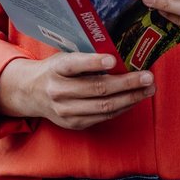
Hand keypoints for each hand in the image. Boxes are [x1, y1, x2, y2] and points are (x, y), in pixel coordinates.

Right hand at [0, 52, 154, 129]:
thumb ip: (85, 57)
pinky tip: (135, 99)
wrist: (31, 93)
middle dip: (127, 83)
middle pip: (97, 89)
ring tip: (148, 89)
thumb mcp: (64, 57)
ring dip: (131, 98)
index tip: (112, 59)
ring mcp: (66, 111)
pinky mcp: (74, 124)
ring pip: (104, 107)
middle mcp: (59, 91)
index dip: (93, 62)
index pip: (74, 65)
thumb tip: (120, 55)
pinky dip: (122, 108)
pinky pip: (103, 117)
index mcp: (56, 69)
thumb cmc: (55, 70)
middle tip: (148, 76)